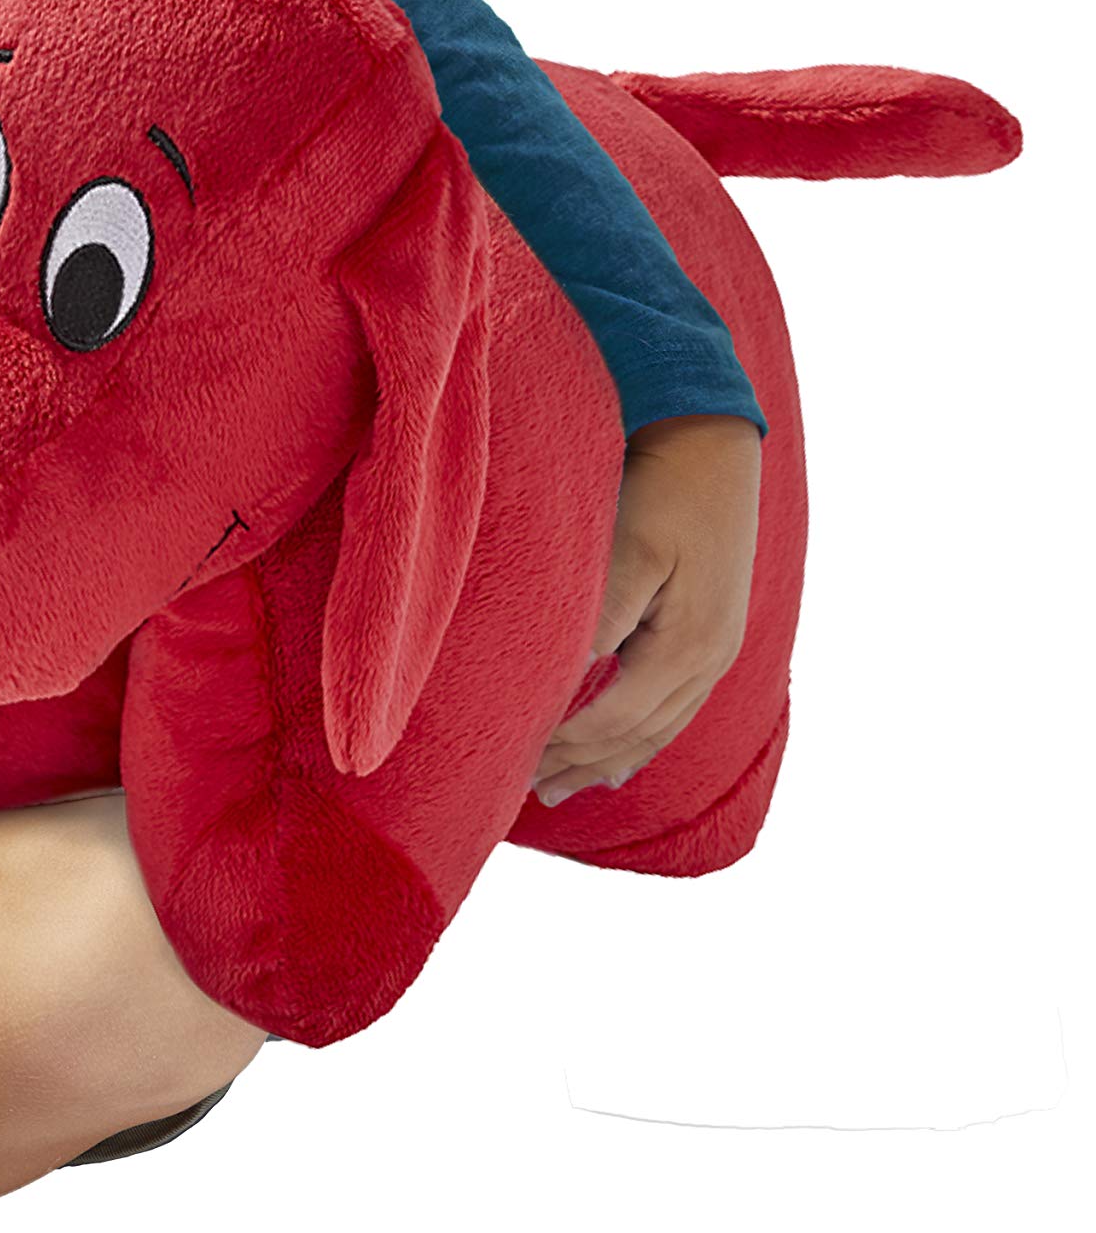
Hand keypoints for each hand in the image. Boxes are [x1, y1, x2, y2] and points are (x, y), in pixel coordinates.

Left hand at [533, 413, 760, 805]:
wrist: (711, 439)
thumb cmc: (662, 486)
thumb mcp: (629, 548)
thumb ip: (603, 616)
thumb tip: (573, 676)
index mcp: (691, 647)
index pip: (616, 719)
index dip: (566, 746)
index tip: (515, 763)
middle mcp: (711, 658)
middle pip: (640, 734)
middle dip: (585, 765)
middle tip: (530, 793)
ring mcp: (717, 647)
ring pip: (660, 726)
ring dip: (612, 759)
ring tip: (567, 786)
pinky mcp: (712, 630)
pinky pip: (674, 703)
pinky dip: (641, 733)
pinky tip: (621, 752)